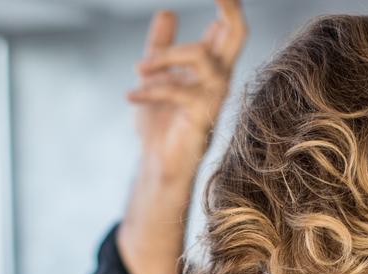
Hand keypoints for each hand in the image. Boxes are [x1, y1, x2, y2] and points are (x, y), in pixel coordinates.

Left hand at [126, 0, 245, 180]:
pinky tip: (131, 95)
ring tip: (138, 67)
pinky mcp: (201, 117)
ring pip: (200, 56)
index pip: (228, 28)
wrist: (159, 165)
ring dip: (165, 56)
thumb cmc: (162, 124)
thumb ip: (160, 45)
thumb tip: (167, 11)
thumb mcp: (156, 76)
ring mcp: (213, 96)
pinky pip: (176, 90)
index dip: (228, 6)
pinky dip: (149, 89)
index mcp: (211, 66)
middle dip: (229, 10)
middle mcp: (219, 78)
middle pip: (237, 35)